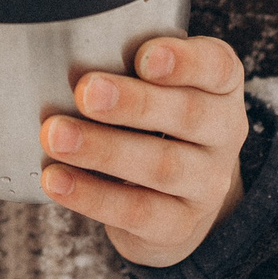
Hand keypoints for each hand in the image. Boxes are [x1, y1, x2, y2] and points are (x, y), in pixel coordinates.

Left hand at [39, 36, 247, 267]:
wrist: (175, 200)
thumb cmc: (153, 124)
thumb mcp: (155, 87)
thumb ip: (123, 65)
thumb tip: (54, 53)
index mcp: (219, 87)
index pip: (218, 66)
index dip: (185, 61)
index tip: (145, 56)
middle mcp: (223, 133)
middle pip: (188, 115)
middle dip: (133, 103)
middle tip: (85, 92)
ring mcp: (206, 183)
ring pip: (161, 166)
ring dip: (103, 149)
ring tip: (55, 136)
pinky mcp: (179, 225)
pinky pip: (138, 212)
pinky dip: (93, 195)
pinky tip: (57, 180)